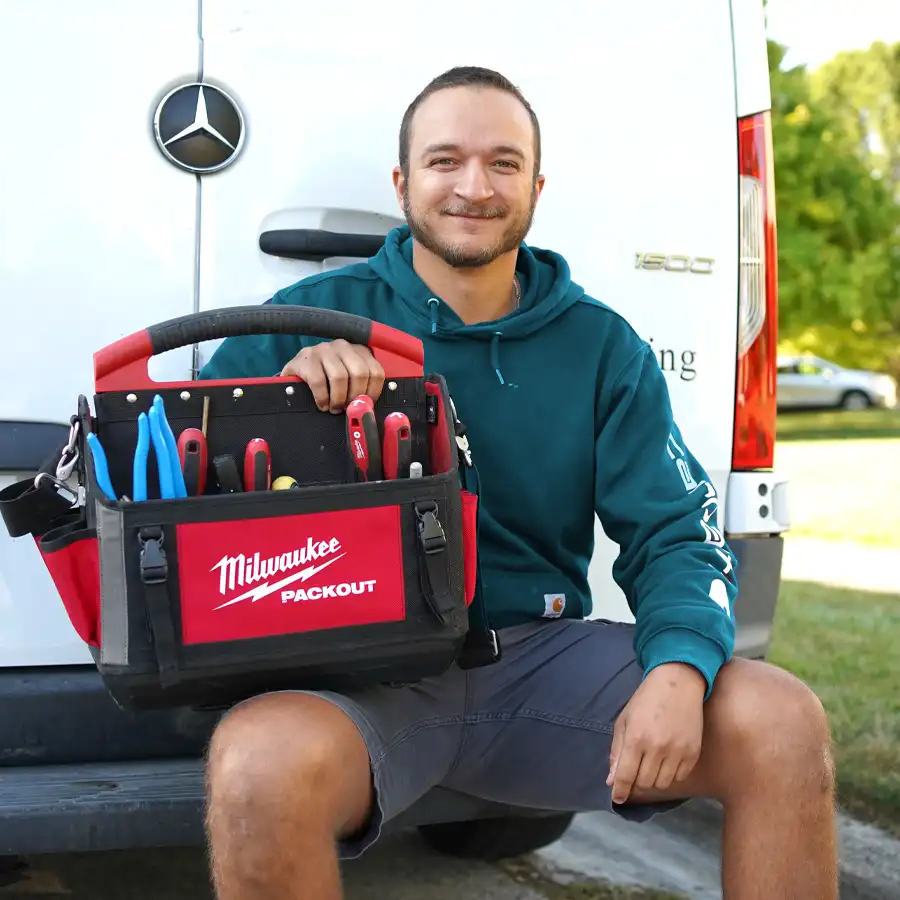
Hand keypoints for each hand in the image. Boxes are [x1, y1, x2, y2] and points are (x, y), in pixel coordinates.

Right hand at [281, 340, 384, 413]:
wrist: (296, 373)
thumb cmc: (326, 378)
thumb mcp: (348, 379)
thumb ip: (361, 387)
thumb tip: (369, 406)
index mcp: (359, 351)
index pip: (376, 371)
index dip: (373, 392)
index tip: (365, 405)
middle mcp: (343, 346)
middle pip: (360, 373)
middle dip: (355, 396)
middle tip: (349, 409)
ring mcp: (323, 350)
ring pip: (340, 377)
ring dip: (338, 399)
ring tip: (335, 408)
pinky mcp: (306, 358)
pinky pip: (319, 381)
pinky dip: (323, 398)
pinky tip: (323, 405)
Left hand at [606, 662, 704, 804]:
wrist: (678, 684)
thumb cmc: (645, 701)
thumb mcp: (624, 721)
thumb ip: (617, 751)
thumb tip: (611, 780)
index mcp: (636, 738)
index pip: (626, 776)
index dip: (619, 790)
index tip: (617, 798)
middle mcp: (657, 747)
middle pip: (644, 783)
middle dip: (636, 782)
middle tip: (636, 770)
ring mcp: (678, 751)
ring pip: (662, 783)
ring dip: (654, 779)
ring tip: (651, 763)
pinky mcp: (693, 752)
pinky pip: (680, 777)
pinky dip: (671, 774)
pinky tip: (667, 760)